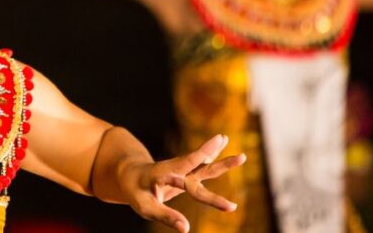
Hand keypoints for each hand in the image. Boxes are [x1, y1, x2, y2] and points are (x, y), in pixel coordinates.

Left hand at [122, 134, 246, 231]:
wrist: (130, 174)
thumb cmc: (136, 191)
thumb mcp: (144, 206)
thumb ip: (165, 216)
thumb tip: (186, 228)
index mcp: (161, 174)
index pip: (178, 179)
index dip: (186, 184)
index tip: (201, 192)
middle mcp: (174, 169)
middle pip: (197, 167)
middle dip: (218, 165)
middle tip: (242, 158)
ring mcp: (182, 170)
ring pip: (204, 165)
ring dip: (222, 161)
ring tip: (242, 157)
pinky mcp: (186, 174)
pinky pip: (202, 166)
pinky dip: (212, 158)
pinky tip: (222, 147)